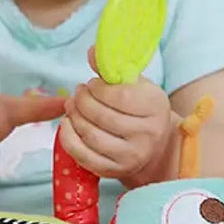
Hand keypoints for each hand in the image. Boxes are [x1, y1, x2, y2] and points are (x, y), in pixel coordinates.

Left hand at [59, 47, 173, 186]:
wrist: (156, 147)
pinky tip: (67, 125)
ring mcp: (131, 156)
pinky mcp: (115, 171)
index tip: (92, 84)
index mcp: (155, 107)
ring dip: (74, 117)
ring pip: (91, 135)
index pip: (119, 96)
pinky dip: (69, 138)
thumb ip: (113, 68)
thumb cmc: (141, 110)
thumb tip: (92, 52)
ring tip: (72, 106)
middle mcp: (147, 134)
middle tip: (77, 93)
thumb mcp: (135, 85)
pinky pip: (84, 156)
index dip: (98, 88)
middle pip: (102, 116)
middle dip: (82, 101)